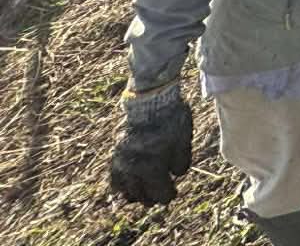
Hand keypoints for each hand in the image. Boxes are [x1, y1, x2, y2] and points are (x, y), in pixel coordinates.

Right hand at [109, 86, 192, 204]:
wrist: (150, 102)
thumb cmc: (171, 121)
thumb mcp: (184, 142)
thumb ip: (181, 164)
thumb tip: (175, 176)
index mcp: (152, 169)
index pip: (160, 195)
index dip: (169, 195)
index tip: (173, 192)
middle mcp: (133, 171)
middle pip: (142, 198)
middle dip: (153, 197)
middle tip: (160, 192)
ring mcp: (121, 165)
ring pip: (126, 192)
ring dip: (137, 194)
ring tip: (146, 190)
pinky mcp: (114, 157)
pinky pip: (114, 181)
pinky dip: (122, 185)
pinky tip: (131, 183)